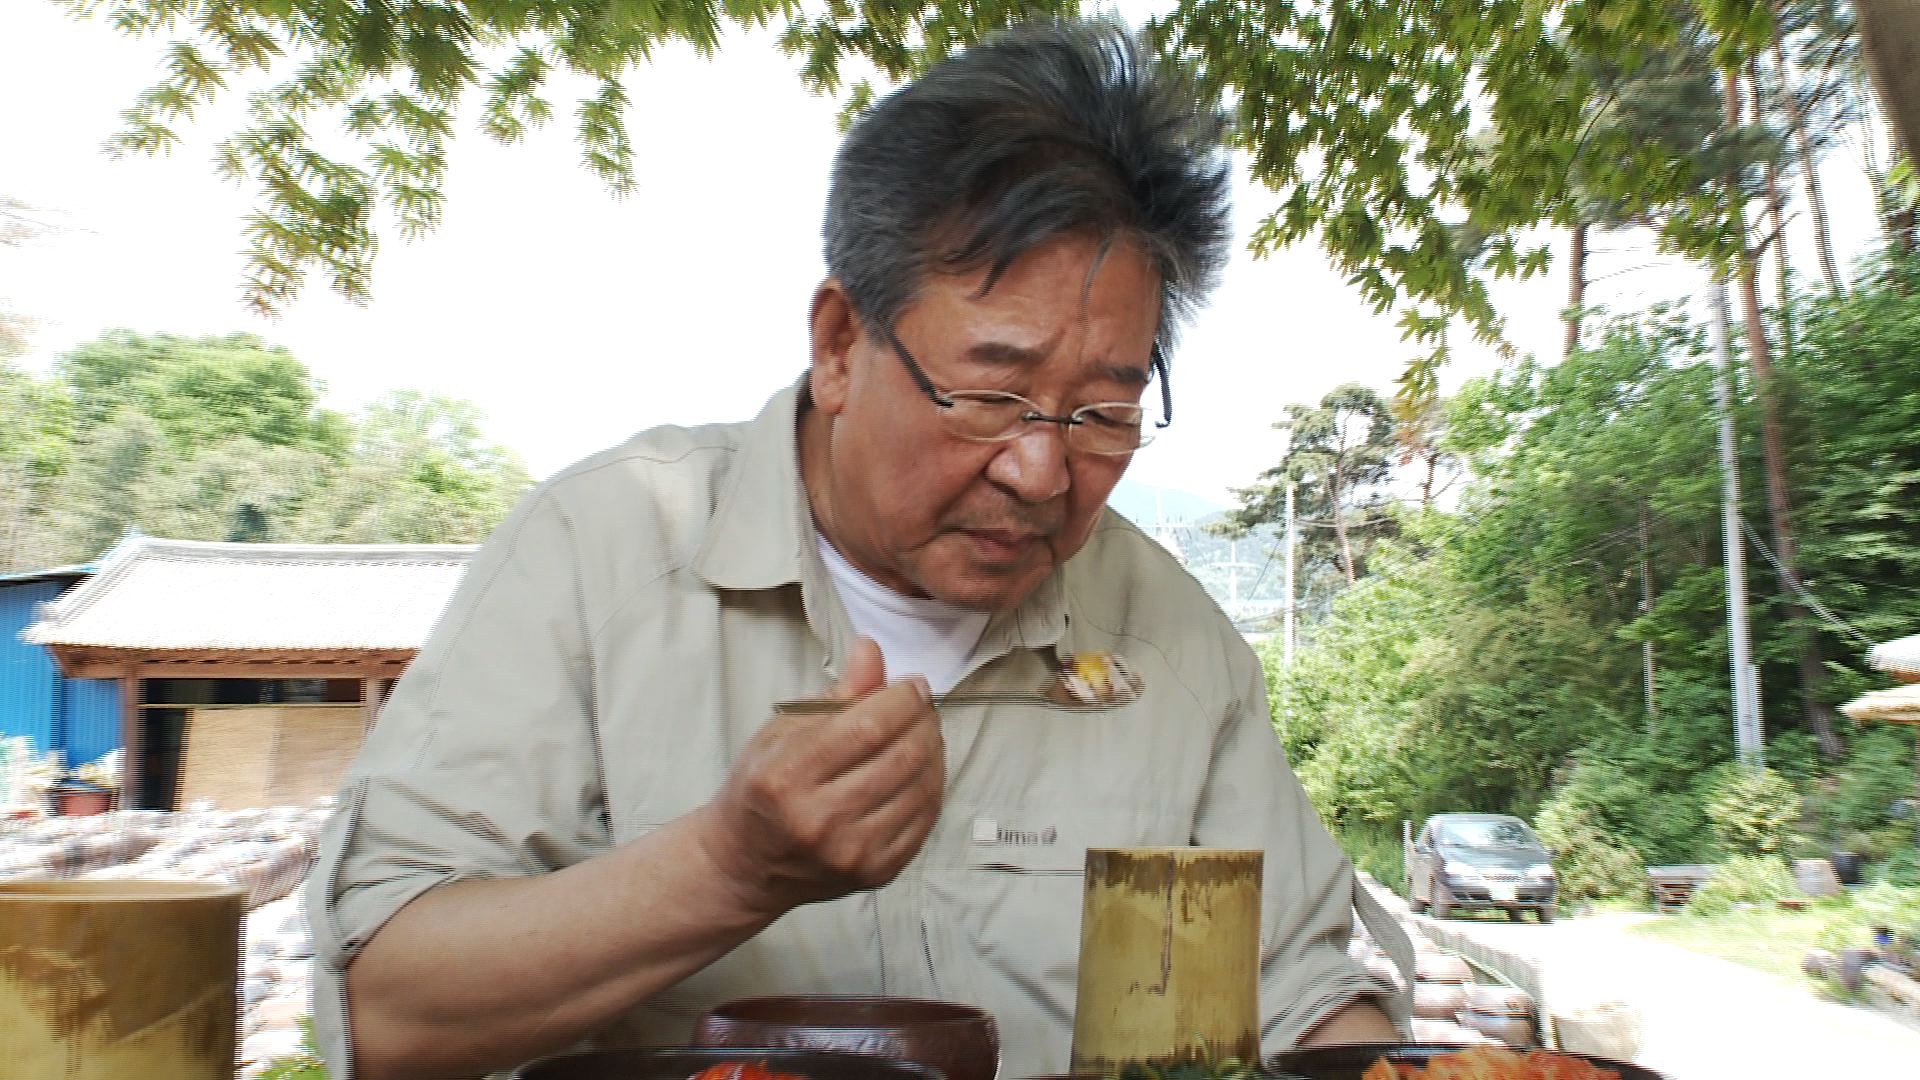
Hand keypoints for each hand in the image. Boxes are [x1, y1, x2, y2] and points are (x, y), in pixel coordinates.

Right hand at [697, 638, 945, 916]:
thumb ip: (835, 693)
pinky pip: (926, 820)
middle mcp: (819, 820)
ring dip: (934, 751)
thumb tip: (872, 650)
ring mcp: (850, 853)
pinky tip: (922, 770)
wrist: (747, 864)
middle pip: (902, 757)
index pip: (868, 726)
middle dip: (925, 721)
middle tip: (923, 708)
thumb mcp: (782, 731)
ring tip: (924, 734)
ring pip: (922, 788)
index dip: (904, 699)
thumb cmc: (762, 789)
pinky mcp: (875, 873)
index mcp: (787, 775)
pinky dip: (932, 787)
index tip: (913, 684)